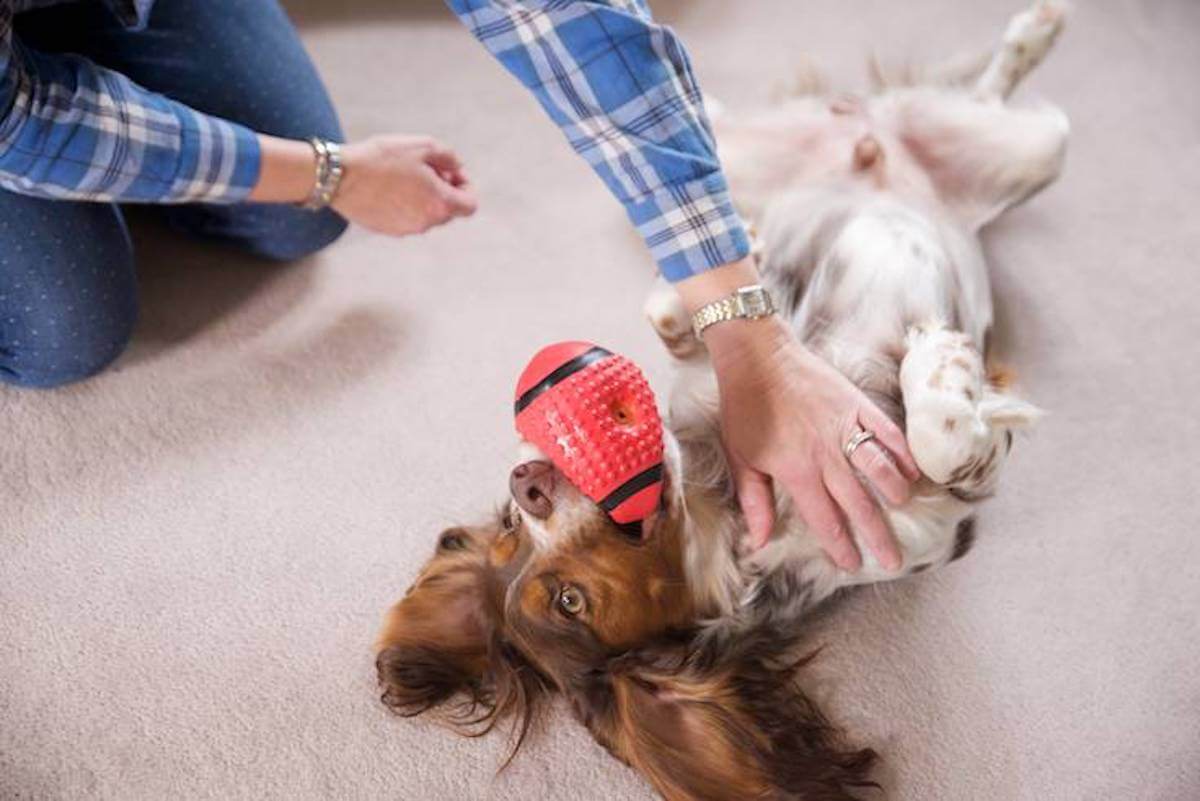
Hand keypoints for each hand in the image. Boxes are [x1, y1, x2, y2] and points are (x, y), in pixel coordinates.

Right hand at [334, 135, 476, 235]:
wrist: (340, 176)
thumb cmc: (383, 158)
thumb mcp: (423, 146)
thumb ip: (450, 158)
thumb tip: (457, 168)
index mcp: (440, 204)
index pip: (470, 204)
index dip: (466, 186)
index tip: (451, 172)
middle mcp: (426, 223)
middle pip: (448, 210)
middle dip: (444, 189)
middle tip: (426, 168)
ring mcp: (407, 230)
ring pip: (426, 214)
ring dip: (424, 197)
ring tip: (405, 175)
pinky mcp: (389, 231)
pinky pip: (407, 218)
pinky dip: (405, 205)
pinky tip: (388, 187)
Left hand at [677, 258, 920, 571]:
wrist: (757, 357)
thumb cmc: (744, 409)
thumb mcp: (741, 459)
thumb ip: (755, 502)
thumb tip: (760, 542)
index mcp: (797, 471)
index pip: (826, 519)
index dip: (841, 545)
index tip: (853, 564)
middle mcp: (825, 454)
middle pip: (859, 503)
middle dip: (877, 535)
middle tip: (893, 561)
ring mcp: (845, 427)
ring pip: (880, 468)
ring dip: (894, 491)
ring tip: (903, 508)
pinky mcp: (857, 404)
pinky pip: (887, 432)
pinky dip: (903, 452)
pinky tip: (914, 471)